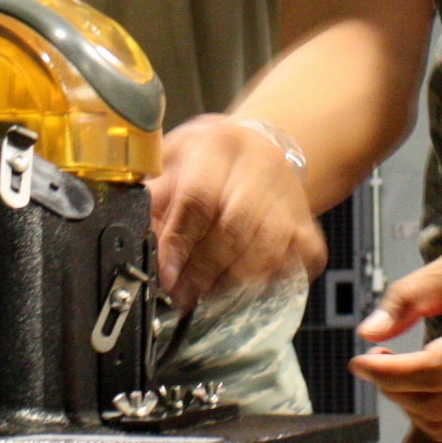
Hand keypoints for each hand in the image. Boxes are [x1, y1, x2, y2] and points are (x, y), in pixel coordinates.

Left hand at [147, 114, 325, 312]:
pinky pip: (293, 263)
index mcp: (219, 145)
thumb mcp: (174, 160)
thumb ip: (155, 193)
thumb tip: (134, 232)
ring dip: (231, 281)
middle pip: (233, 228)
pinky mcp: (308, 226)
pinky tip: (243, 290)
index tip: (165, 274)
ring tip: (204, 297)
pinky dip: (268, 282)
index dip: (179, 241)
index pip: (199, 198)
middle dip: (202, 269)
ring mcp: (290, 196)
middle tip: (181, 294)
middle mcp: (261, 165)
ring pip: (264, 249)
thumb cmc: (210, 159)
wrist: (262, 149)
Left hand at [349, 238, 441, 442]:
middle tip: (376, 361)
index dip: (386, 373)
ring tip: (400, 374)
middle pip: (434, 407)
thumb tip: (370, 331)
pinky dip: (438, 419)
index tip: (358, 361)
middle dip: (393, 388)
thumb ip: (409, 297)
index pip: (430, 373)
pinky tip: (427, 388)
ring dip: (412, 408)